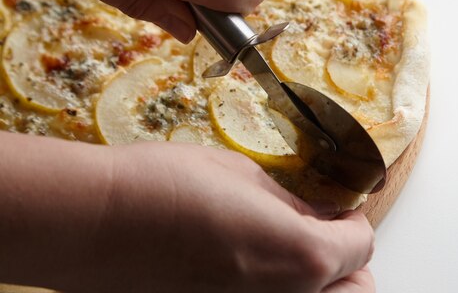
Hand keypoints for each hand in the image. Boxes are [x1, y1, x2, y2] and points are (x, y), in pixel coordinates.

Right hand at [0, 134, 374, 292]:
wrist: (95, 225)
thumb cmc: (165, 188)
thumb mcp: (246, 178)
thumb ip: (295, 204)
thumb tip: (317, 214)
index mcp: (304, 257)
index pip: (361, 245)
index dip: (349, 219)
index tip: (334, 207)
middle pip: (356, 292)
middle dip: (347, 262)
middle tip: (322, 234)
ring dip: (319, 283)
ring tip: (289, 250)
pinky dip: (277, 289)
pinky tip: (251, 266)